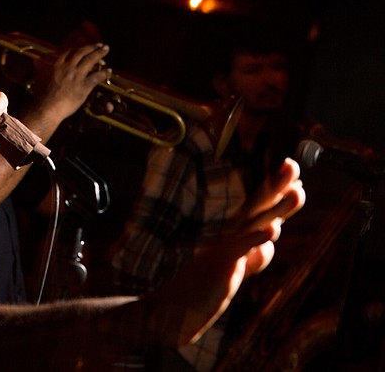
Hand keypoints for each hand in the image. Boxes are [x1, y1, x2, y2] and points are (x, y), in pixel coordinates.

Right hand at [31, 43, 111, 120]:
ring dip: (99, 53)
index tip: (84, 48)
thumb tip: (36, 62)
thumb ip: (41, 69)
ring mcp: (76, 76)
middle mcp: (68, 68)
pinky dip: (104, 73)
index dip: (79, 48)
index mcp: (57, 66)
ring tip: (106, 49)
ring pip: (91, 60)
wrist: (48, 108)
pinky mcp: (84, 86)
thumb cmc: (43, 97)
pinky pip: (96, 77)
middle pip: (82, 53)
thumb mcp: (40, 79)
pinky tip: (109, 71)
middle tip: (99, 45)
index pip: (70, 52)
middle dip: (92, 47)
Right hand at [150, 158, 304, 347]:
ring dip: (277, 207)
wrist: (174, 307)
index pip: (258, 209)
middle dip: (276, 186)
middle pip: (257, 207)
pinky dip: (256, 239)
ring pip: (255, 224)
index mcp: (234, 236)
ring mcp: (225, 249)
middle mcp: (230, 237)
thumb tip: (267, 245)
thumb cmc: (202, 288)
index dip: (276, 189)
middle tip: (293, 164)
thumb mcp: (234, 268)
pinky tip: (272, 230)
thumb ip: (252, 256)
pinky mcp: (221, 265)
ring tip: (298, 193)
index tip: (291, 169)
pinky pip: (241, 249)